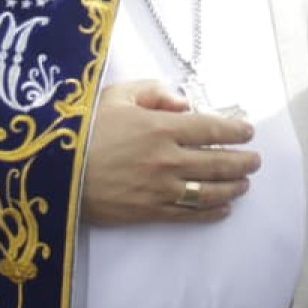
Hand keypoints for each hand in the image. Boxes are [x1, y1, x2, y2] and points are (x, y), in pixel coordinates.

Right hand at [80, 79, 259, 226]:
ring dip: (232, 187)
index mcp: (160, 127)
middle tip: (254, 160)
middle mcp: (167, 159)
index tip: (248, 130)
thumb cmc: (82, 129)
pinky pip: (188, 214)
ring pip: (208, 190)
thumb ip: (152, 93)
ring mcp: (160, 188)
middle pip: (217, 161)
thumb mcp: (114, 96)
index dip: (234, 129)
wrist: (53, 172)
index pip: (210, 127)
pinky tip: (222, 209)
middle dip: (242, 161)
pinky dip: (210, 212)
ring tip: (244, 184)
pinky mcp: (149, 212)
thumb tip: (183, 102)